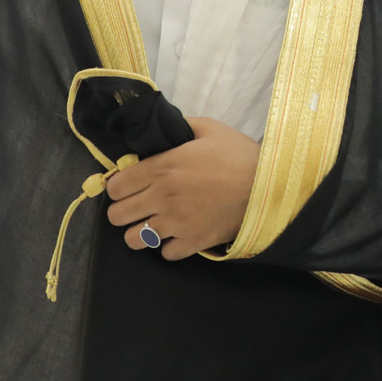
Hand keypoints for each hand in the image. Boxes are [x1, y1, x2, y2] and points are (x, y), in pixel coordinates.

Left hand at [105, 117, 260, 259]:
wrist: (267, 186)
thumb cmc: (238, 155)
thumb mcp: (209, 129)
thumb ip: (180, 126)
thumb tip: (165, 127)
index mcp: (161, 168)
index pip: (114, 187)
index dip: (118, 186)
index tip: (128, 185)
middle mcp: (161, 198)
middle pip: (117, 216)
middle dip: (124, 210)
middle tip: (138, 205)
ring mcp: (176, 223)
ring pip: (134, 239)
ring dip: (141, 231)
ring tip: (153, 223)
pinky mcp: (192, 242)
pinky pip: (165, 253)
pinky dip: (168, 246)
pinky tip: (178, 234)